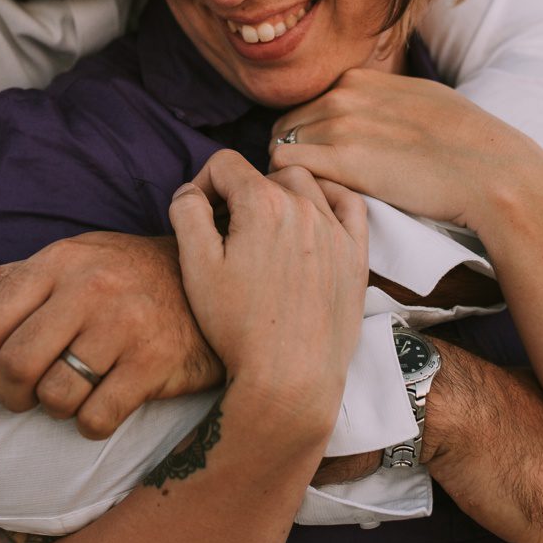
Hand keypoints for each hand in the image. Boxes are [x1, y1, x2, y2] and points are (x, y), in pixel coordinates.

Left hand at [0, 232, 224, 438]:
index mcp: (60, 262)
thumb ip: (11, 283)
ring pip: (55, 395)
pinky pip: (97, 417)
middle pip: (16, 364)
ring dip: (52, 410)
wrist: (211, 280)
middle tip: (19, 404)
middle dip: (8, 397)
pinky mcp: (155, 361)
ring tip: (67, 399)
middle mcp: (90, 288)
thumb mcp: (72, 261)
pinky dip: (88, 425)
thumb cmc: (128, 276)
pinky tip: (99, 410)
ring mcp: (125, 324)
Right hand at [167, 151, 368, 426]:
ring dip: (281, 194)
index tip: (199, 214)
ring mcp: (335, 229)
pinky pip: (349, 204)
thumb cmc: (238, 326)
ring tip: (264, 228)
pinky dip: (329, 199)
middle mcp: (304, 207)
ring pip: (305, 184)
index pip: (225, 165)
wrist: (289, 377)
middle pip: (265, 174)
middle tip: (227, 232)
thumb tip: (191, 191)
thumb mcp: (196, 267)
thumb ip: (187, 212)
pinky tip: (313, 216)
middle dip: (241, 193)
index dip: (203, 183)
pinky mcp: (355, 254)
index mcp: (262, 204)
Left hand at [267, 69, 542, 233]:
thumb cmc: (466, 143)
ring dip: (291, 173)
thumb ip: (384, 100)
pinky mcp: (342, 161)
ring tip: (312, 200)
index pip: (307, 103)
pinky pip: (285, 167)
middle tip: (310, 187)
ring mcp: (340, 125)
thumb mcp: (421, 99)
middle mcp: (345, 94)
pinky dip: (291, 185)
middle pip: (288, 123)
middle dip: (294, 153)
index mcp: (361, 78)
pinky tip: (314, 205)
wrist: (491, 171)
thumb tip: (367, 111)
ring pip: (281, 145)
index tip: (320, 160)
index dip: (308, 134)